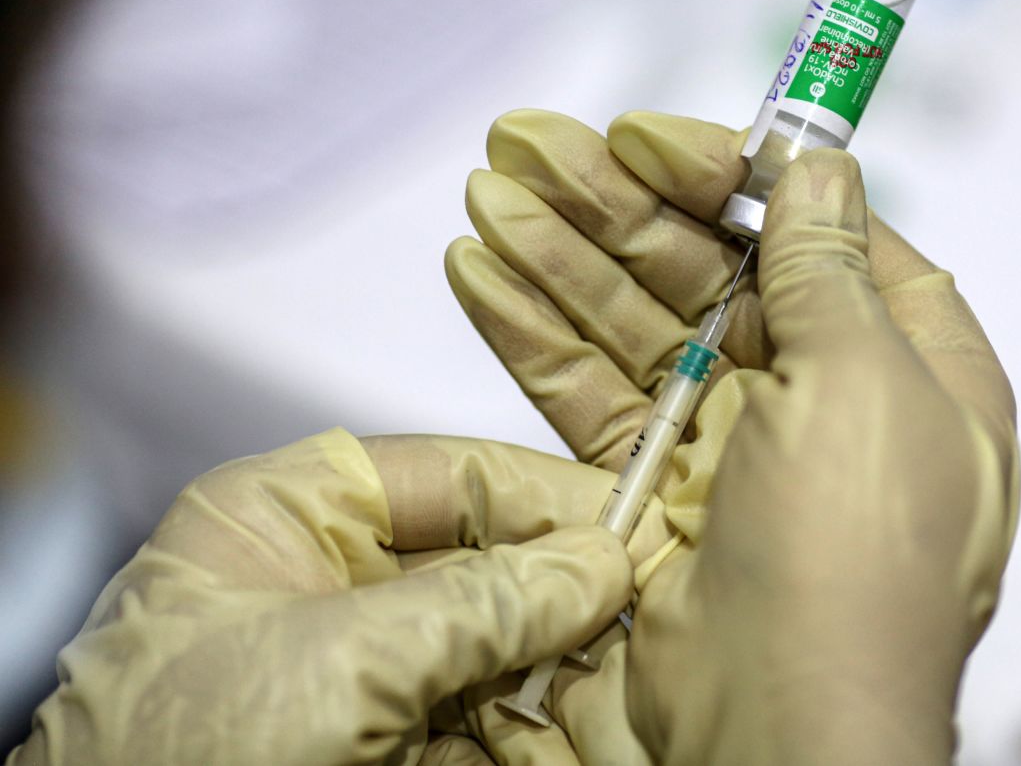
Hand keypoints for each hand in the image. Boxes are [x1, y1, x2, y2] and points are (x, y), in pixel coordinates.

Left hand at [8, 429, 632, 765]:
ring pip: (487, 648)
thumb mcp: (340, 660)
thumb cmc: (181, 752)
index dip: (543, 495)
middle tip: (645, 605)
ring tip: (627, 670)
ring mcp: (353, 670)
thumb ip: (479, 605)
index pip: (445, 476)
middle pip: (478, 562)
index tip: (631, 522)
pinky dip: (528, 729)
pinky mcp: (374, 742)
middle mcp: (324, 581)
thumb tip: (598, 562)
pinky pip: (473, 718)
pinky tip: (582, 727)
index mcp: (287, 517)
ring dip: (557, 665)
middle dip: (560, 590)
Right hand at [447, 111, 1018, 762]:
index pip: (822, 240)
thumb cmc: (855, 563)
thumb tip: (824, 171)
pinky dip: (530, 337)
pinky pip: (585, 398)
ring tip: (489, 191)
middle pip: (711, 275)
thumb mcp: (862, 386)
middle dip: (617, 208)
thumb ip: (828, 273)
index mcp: (905, 370)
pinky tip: (477, 272)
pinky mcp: (650, 497)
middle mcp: (820, 404)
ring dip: (559, 259)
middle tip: (529, 144)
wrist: (775, 735)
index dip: (741, 180)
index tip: (655, 140)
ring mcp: (731, 451)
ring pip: (635, 329)